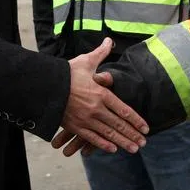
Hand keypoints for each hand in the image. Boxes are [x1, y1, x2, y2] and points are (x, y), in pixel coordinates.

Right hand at [59, 39, 147, 154]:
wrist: (44, 85)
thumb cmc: (66, 73)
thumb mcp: (85, 62)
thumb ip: (100, 53)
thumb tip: (109, 41)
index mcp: (101, 93)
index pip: (124, 110)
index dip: (136, 120)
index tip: (145, 128)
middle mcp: (96, 108)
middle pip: (119, 125)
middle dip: (133, 134)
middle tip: (143, 143)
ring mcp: (85, 119)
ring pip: (108, 134)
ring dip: (122, 142)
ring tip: (134, 149)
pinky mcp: (74, 126)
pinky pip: (91, 138)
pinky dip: (103, 145)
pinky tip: (112, 149)